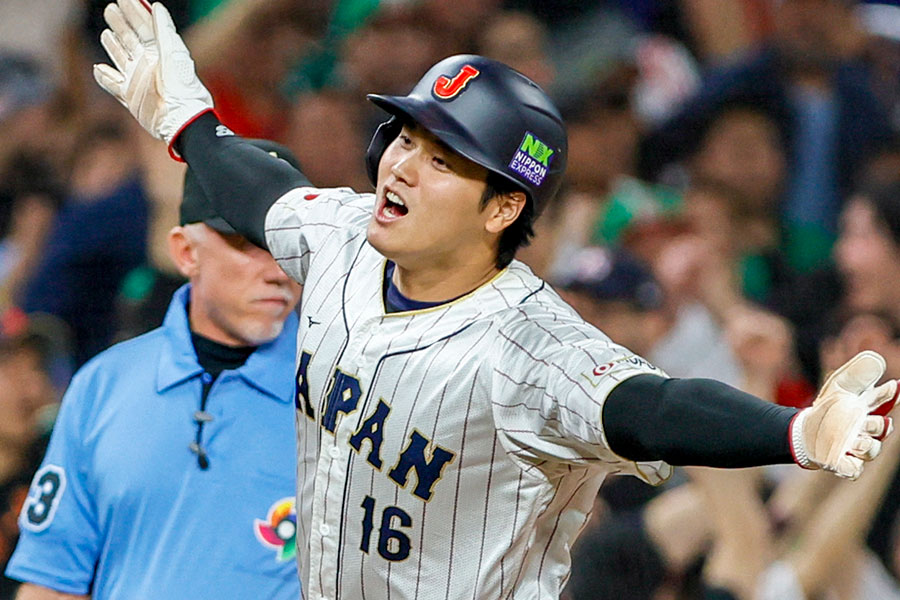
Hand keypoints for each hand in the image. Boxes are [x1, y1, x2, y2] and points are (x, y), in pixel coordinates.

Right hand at [93, 0, 212, 154]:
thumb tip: (157, 6)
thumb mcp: (173, 54)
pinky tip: (97, 68)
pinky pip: (113, 84)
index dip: (134, 11)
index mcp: (159, 52)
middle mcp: (147, 64)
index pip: (144, 27)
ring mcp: (137, 80)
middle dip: (120, 23)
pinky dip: (104, 76)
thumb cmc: (181, 87)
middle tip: (111, 8)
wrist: (179, 119)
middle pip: (130, 39)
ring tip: (106, 33)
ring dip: (112, 45)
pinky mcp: (130, 97)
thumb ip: (164, 30)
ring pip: (120, 58)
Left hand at [792, 351, 896, 478]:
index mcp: (868, 409)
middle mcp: (866, 430)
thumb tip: (876, 358)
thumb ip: (857, 374)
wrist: (805, 431)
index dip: (892, 394)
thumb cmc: (828, 408)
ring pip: (871, 450)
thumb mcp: (840, 387)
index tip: (894, 387)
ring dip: (866, 444)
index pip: (886, 401)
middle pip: (882, 428)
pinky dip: (850, 465)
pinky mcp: (844, 463)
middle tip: (869, 420)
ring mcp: (856, 448)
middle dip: (878, 424)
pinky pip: (853, 469)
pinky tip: (844, 456)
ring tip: (855, 439)